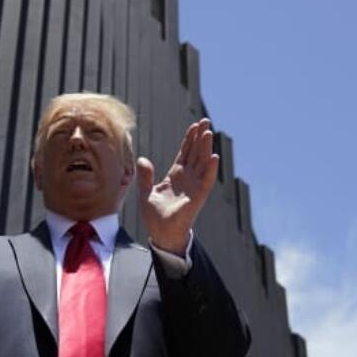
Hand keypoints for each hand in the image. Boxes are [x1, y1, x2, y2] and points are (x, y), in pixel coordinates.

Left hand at [137, 118, 217, 252]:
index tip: (194, 126)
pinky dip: (210, 169)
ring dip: (206, 148)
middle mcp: (187, 178)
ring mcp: (194, 186)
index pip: (185, 153)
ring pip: (202, 163)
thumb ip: (144, 176)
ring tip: (209, 132)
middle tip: (206, 121)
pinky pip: (206, 181)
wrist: (162, 234)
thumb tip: (142, 159)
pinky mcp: (198, 197)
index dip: (189, 140)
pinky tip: (214, 156)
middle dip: (200, 138)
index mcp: (176, 176)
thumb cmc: (155, 217)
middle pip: (196, 153)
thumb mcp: (145, 193)